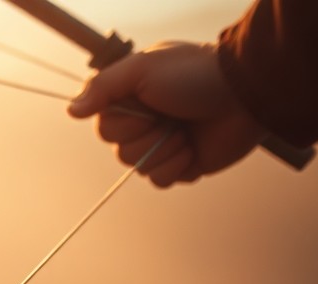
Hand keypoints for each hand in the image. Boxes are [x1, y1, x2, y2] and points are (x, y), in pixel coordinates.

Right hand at [68, 42, 267, 186]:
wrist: (246, 95)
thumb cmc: (196, 75)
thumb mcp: (143, 69)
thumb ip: (103, 86)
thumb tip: (71, 110)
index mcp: (132, 100)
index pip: (105, 129)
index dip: (125, 125)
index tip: (147, 106)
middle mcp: (145, 124)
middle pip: (120, 152)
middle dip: (148, 138)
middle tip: (172, 117)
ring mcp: (164, 145)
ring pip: (140, 168)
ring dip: (166, 151)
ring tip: (187, 131)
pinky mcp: (183, 164)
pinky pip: (161, 181)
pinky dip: (177, 168)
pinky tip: (193, 150)